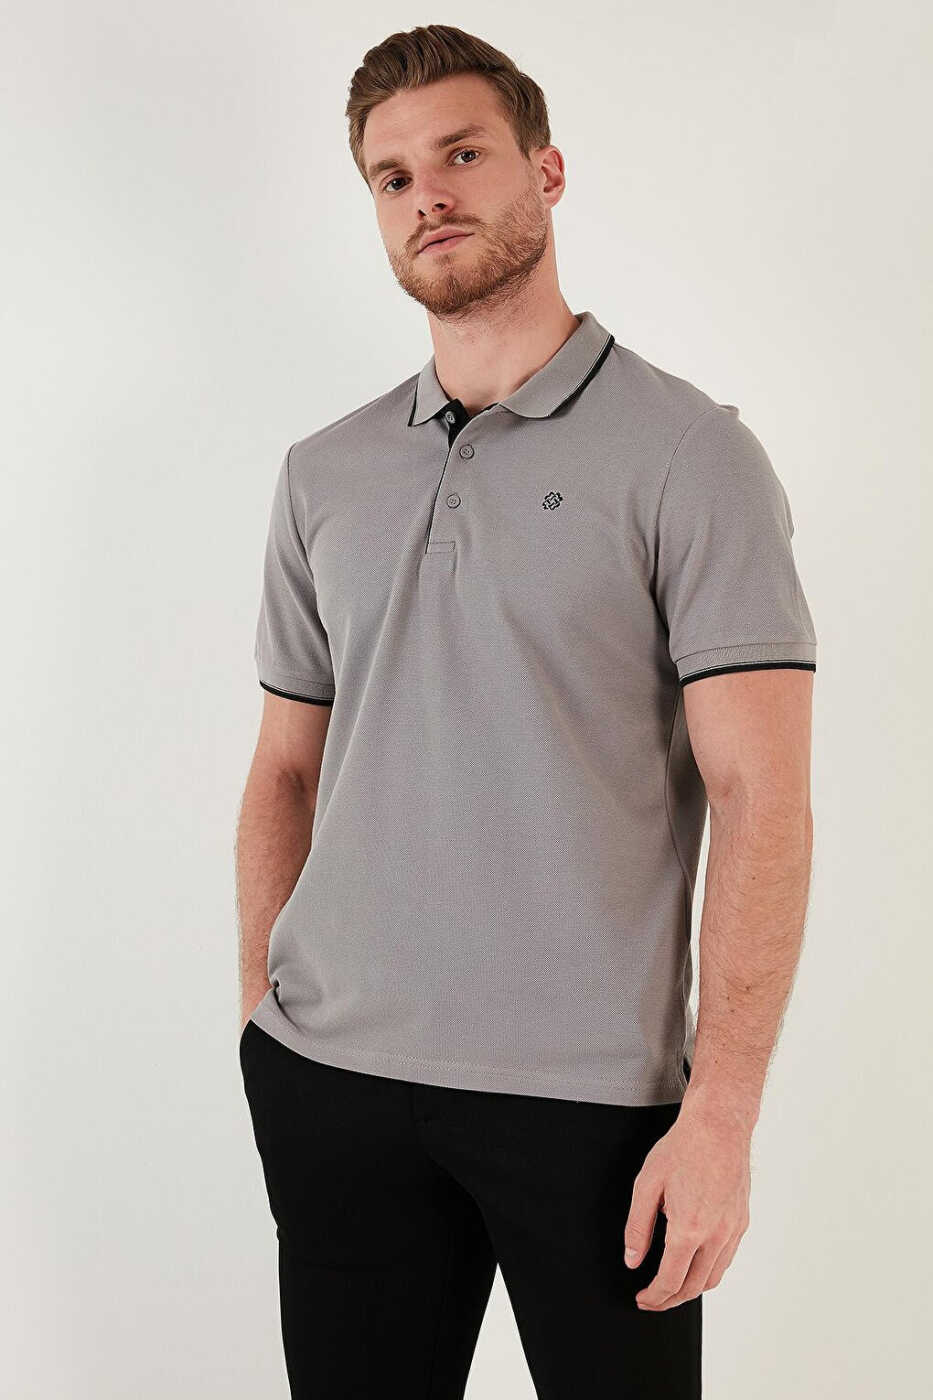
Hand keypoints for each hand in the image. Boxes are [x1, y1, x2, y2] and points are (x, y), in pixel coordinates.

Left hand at [623, 1100, 751, 1309]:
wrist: (719, 1125)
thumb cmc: (682, 1148)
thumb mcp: (646, 1185)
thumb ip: (637, 1228)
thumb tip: (632, 1260)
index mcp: (689, 1229)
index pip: (670, 1281)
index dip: (654, 1297)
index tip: (642, 1299)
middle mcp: (715, 1236)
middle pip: (694, 1287)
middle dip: (670, 1300)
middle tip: (653, 1299)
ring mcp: (732, 1230)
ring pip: (713, 1277)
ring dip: (691, 1289)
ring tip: (672, 1286)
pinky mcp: (741, 1222)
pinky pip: (726, 1259)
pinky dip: (709, 1270)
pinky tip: (695, 1263)